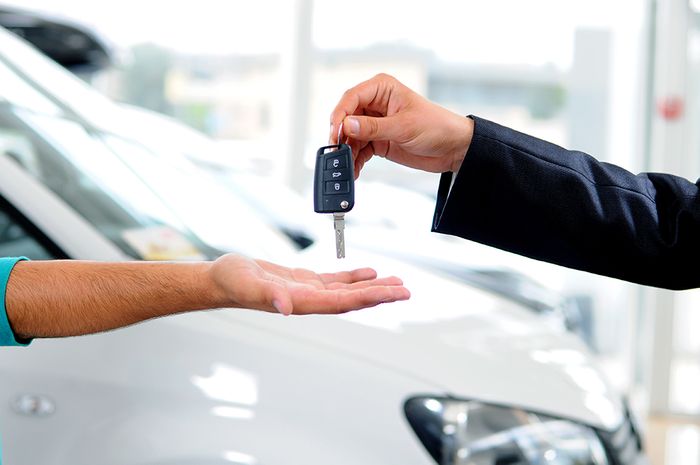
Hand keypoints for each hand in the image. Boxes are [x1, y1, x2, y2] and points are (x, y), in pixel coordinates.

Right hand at [209, 254, 409, 315]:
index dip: (369, 297)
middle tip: (406, 290)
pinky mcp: (303, 281)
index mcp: (301, 302)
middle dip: (380, 295)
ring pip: (347, 291)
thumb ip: (268, 295)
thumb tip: (286, 307)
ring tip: (396, 283)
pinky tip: (367, 272)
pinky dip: (353, 277)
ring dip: (372, 287)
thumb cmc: (231, 282)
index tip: (392, 293)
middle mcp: (309, 300)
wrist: (221, 279)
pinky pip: (334, 281)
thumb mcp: (248, 284)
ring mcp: (308, 291)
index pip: (343, 302)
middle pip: (352, 299)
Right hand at [330, 73, 474, 177]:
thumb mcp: (404, 126)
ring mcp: (376, 123)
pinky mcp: (378, 141)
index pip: (352, 97)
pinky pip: (360, 149)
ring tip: (345, 166)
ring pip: (351, 136)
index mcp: (382, 89)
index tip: (336, 132)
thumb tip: (347, 126)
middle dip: (341, 136)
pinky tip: (354, 170)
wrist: (453, 148)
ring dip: (347, 151)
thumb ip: (373, 127)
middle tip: (337, 151)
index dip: (341, 115)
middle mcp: (376, 104)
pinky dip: (355, 160)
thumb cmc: (437, 126)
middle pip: (347, 118)